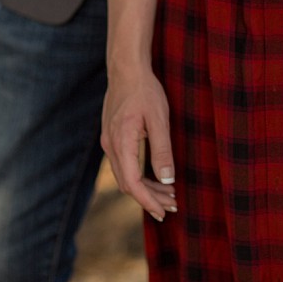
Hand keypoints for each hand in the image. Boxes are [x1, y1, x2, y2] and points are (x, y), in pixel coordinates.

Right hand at [101, 66, 176, 221]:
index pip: (132, 183)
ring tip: (168, 194)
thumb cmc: (145, 91)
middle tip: (173, 206)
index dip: (148, 201)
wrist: (126, 69)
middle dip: (150, 198)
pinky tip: (154, 176)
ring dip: (145, 188)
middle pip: (128, 183)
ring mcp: (109, 141)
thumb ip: (162, 150)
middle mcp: (110, 146)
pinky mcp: (112, 137)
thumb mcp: (159, 119)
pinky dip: (139, 175)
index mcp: (121, 143)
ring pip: (125, 175)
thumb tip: (167, 179)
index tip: (163, 212)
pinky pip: (124, 164)